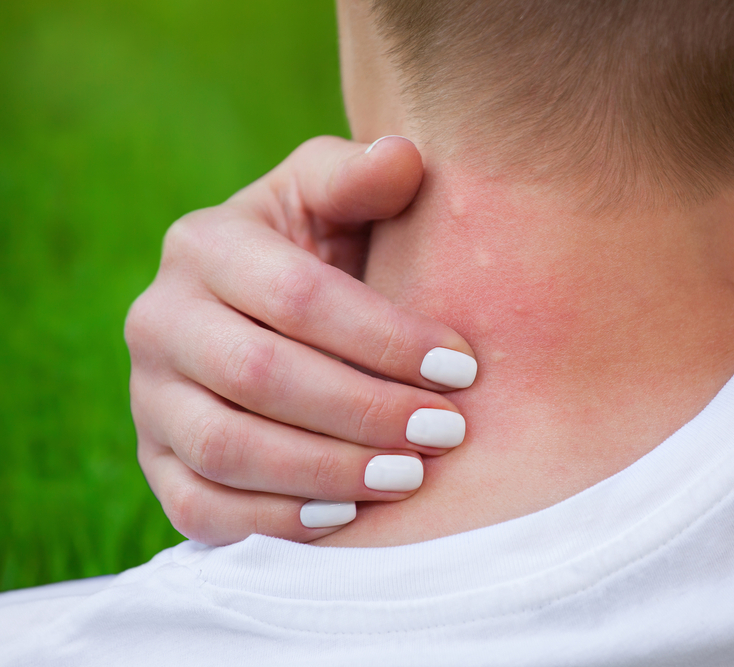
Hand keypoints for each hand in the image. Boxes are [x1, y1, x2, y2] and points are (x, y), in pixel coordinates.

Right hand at [125, 136, 476, 545]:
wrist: (261, 312)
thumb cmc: (316, 249)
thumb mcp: (330, 199)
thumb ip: (358, 176)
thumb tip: (403, 158)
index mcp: (204, 246)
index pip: (297, 297)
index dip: (385, 338)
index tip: (463, 368)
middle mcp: (159, 319)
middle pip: (262, 377)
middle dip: (365, 411)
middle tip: (446, 433)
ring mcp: (148, 396)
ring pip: (229, 449)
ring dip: (328, 471)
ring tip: (410, 478)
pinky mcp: (155, 459)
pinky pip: (200, 506)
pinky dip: (274, 520)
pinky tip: (347, 517)